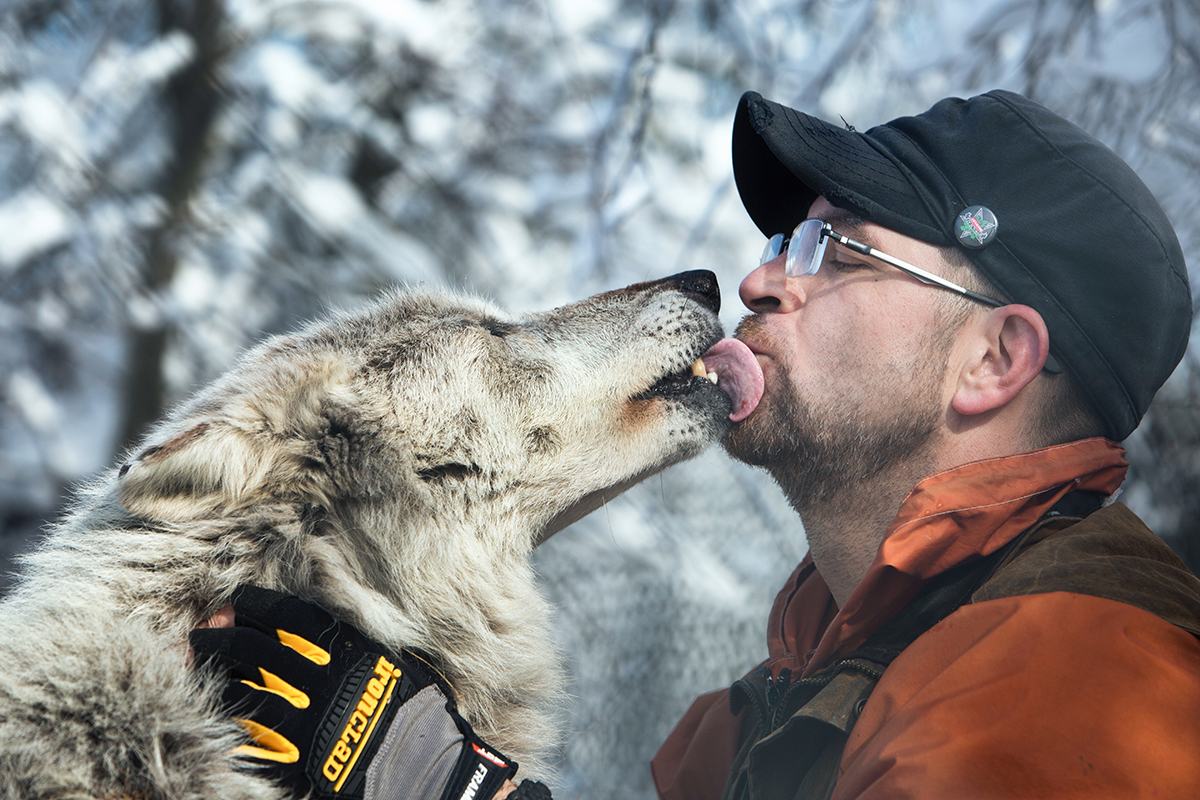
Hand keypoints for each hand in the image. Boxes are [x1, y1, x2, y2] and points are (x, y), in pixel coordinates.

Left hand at [190, 585, 542, 799]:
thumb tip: (330, 633)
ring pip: (244, 690)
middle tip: (200, 634)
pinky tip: (216, 716)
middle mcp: (318, 678)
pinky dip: (230, 726)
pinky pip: (252, 739)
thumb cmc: (417, 706)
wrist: (421, 761)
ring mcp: (303, 717)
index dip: (257, 603)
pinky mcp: (297, 755)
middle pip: (254, 648)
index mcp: (344, 649)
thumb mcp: (396, 659)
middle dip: (220, 638)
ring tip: (198, 669)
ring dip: (215, 677)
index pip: (288, 615)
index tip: (238, 600)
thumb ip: (359, 643)